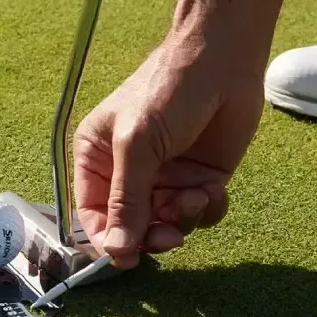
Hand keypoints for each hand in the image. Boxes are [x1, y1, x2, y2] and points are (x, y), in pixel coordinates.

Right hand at [73, 31, 265, 268]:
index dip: (107, 240)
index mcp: (96, 160)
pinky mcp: (198, 178)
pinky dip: (207, 210)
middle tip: (170, 237)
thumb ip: (126, 201)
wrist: (224, 58)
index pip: (92, 214)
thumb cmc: (167, 91)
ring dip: (182, 219)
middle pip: (130, 227)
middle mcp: (127, 174)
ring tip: (196, 196)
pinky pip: (198, 214)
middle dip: (151, 235)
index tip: (127, 259)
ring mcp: (164, 177)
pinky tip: (213, 189)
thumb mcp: (136, 145)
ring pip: (166, 224)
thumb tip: (115, 252)